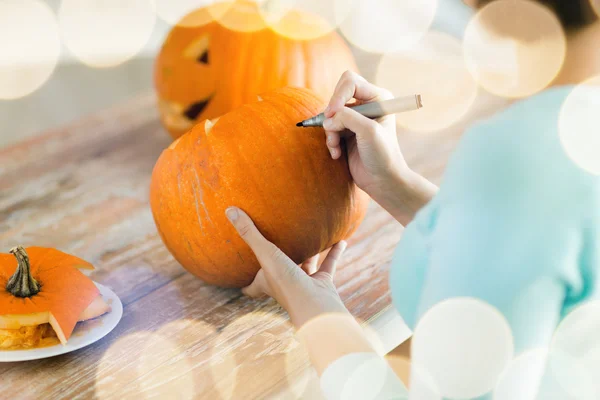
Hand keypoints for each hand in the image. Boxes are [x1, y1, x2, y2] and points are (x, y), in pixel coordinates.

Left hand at [226, 207, 349, 327]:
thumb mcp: (266, 254)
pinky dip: (334, 252)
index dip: (244, 283)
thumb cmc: (287, 283)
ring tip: (311, 238)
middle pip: (278, 273)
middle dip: (277, 261)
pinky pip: (329, 265)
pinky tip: (341, 240)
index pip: (251, 286)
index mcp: (267, 283)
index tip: (239, 278)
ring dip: (309, 254)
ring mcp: (304, 284)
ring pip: (306, 266)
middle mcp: (284, 284)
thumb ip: (250, 233)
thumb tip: (229, 211)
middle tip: (276, 246)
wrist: (316, 306)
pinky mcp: (322, 283)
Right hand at [323, 70, 408, 195]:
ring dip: (330, 132)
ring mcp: (355, 119)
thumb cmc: (383, 155)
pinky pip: (329, 129)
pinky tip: (337, 154)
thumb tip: (327, 118)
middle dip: (332, 115)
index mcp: (378, 98)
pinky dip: (330, 141)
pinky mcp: (346, 132)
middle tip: (333, 131)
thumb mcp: (368, 131)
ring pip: (330, 115)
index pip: (350, 82)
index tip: (333, 114)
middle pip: (337, 96)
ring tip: (336, 147)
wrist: (383, 181)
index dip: (338, 95)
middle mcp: (367, 105)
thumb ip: (347, 117)